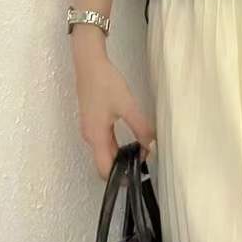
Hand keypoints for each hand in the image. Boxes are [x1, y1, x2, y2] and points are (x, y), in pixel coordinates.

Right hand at [73, 52, 156, 180]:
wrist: (89, 63)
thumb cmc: (105, 82)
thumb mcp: (128, 105)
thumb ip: (141, 127)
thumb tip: (153, 146)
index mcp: (97, 136)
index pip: (105, 169)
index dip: (120, 177)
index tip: (138, 174)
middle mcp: (90, 137)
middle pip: (105, 163)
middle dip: (123, 167)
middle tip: (145, 162)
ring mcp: (89, 129)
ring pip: (105, 152)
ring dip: (120, 156)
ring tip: (141, 151)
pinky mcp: (92, 122)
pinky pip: (104, 142)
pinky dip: (116, 146)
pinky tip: (131, 139)